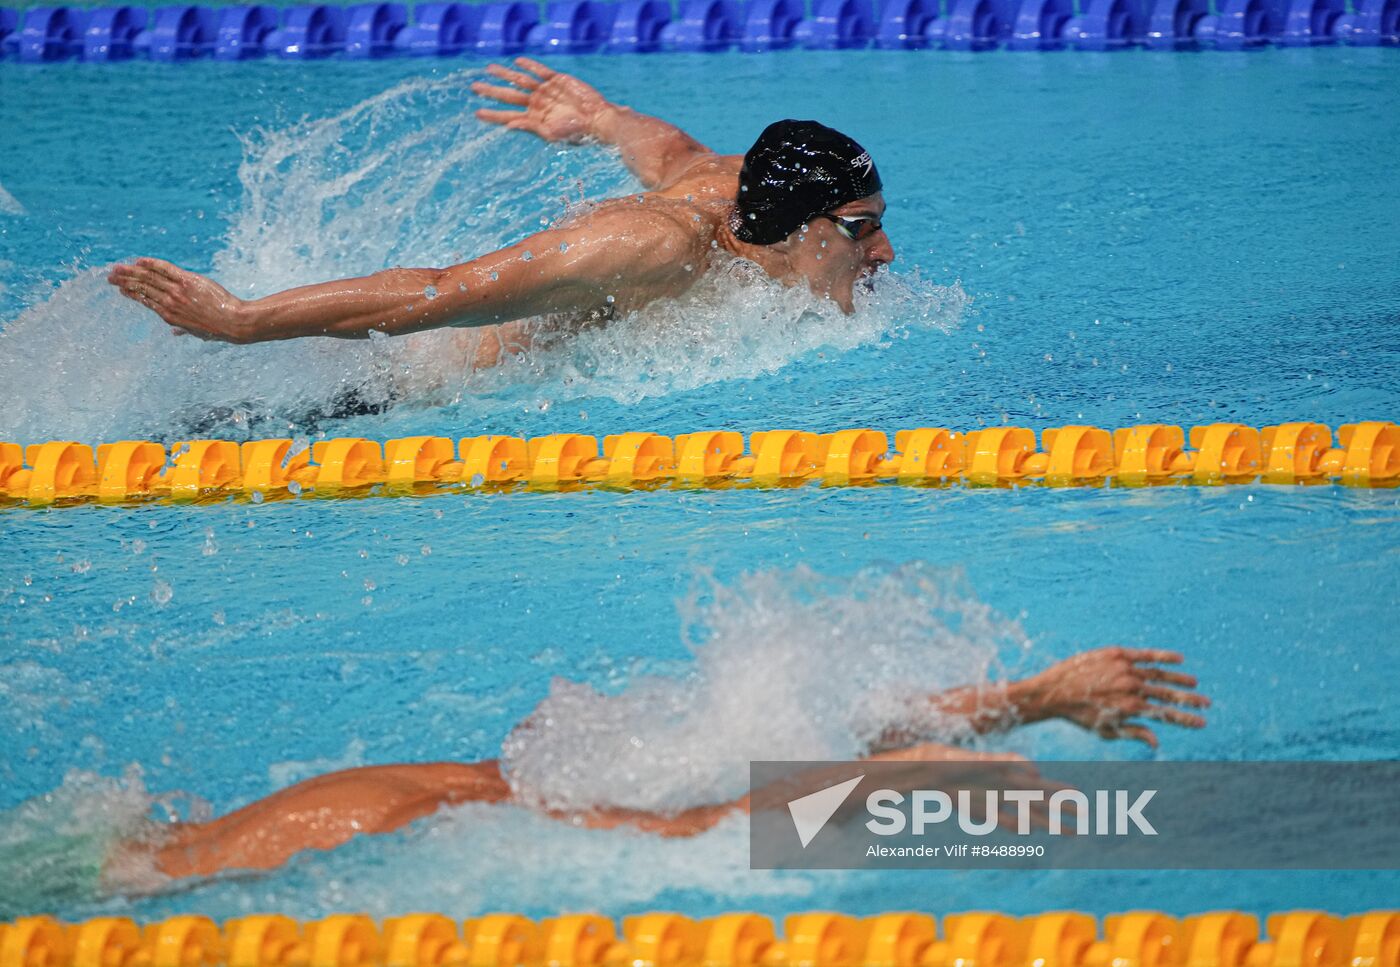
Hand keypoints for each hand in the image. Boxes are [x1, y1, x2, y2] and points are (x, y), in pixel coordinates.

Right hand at [108, 258, 250, 342]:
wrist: (233, 323)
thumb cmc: (217, 329)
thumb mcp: (196, 332)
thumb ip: (182, 329)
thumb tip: (174, 333)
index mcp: (169, 316)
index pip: (145, 301)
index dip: (132, 294)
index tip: (121, 289)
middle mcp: (169, 303)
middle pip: (142, 289)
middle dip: (124, 282)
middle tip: (110, 276)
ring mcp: (177, 292)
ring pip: (149, 279)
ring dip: (131, 272)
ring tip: (117, 268)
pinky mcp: (187, 282)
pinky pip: (165, 269)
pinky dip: (152, 264)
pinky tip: (140, 261)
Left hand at [472, 57, 610, 143]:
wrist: (598, 120)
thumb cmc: (577, 132)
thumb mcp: (552, 134)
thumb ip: (531, 127)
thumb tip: (509, 125)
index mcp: (534, 120)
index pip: (508, 116)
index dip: (493, 114)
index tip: (477, 112)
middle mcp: (537, 105)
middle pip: (509, 96)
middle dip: (491, 91)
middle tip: (474, 87)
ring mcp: (546, 91)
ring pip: (520, 81)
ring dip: (505, 74)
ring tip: (489, 69)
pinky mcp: (557, 80)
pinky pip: (539, 71)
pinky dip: (529, 66)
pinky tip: (516, 62)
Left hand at [1017, 647, 1208, 748]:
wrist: (1053, 691)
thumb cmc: (1079, 715)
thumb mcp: (1106, 730)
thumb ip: (1134, 733)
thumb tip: (1157, 743)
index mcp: (1131, 708)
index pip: (1166, 714)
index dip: (1186, 718)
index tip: (1203, 722)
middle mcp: (1131, 687)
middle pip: (1168, 694)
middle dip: (1189, 700)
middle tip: (1207, 703)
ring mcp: (1124, 669)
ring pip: (1159, 674)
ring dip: (1179, 679)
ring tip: (1195, 684)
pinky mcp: (1116, 654)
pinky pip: (1144, 654)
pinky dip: (1163, 656)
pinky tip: (1179, 659)